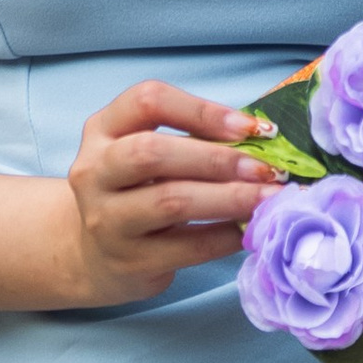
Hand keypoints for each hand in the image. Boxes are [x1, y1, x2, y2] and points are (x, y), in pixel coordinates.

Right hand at [57, 80, 278, 307]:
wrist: (93, 257)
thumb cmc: (137, 190)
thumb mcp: (147, 154)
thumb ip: (192, 140)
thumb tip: (263, 140)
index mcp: (103, 130)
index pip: (147, 101)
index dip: (202, 111)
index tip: (252, 127)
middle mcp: (95, 172)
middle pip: (152, 152)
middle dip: (217, 158)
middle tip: (266, 169)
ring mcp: (107, 219)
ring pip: (171, 201)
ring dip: (230, 198)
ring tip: (269, 198)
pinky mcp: (130, 261)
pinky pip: (188, 247)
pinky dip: (226, 236)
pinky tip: (251, 229)